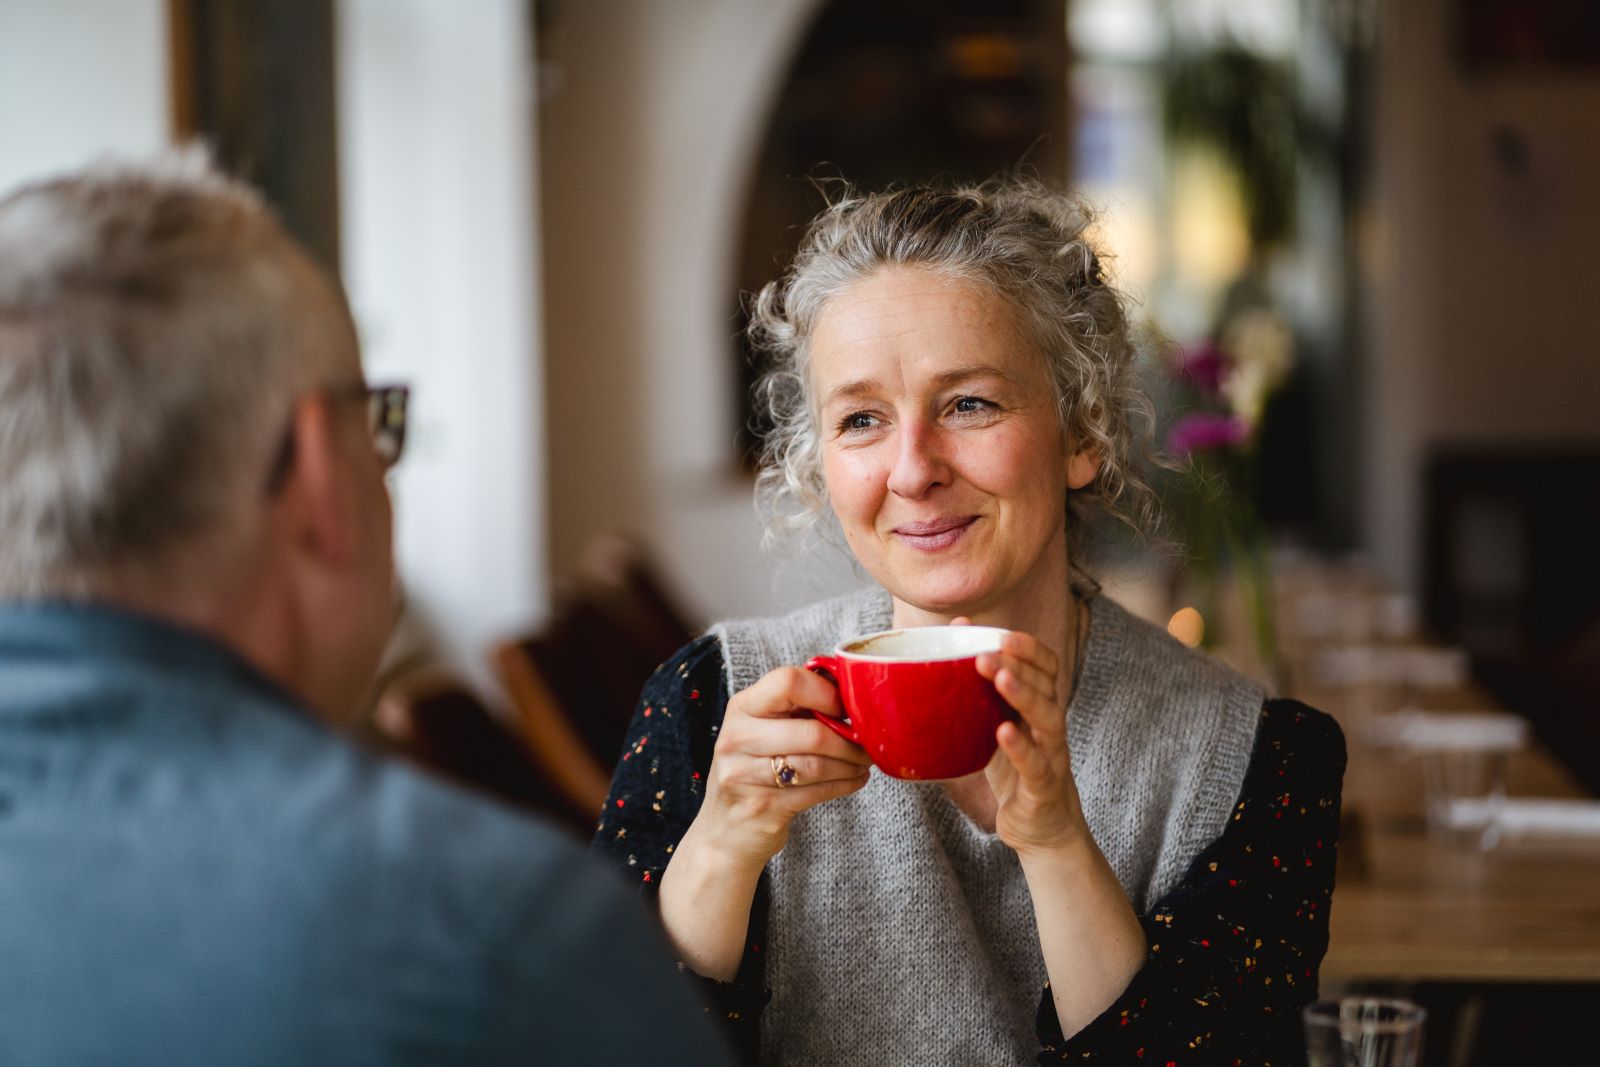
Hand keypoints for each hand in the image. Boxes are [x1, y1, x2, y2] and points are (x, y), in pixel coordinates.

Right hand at [689, 665, 871, 872]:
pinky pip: (816, 792)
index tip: (846, 708)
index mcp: (742, 707)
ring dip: (850, 764)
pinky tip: (854, 780)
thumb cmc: (755, 769)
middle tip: (867, 744)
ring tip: (862, 762)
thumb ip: (797, 706)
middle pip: (812, 732)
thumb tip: (849, 688)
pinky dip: (844, 785)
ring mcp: (744, 775)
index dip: (826, 694)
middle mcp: (737, 738)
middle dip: (849, 740)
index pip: (788, 683)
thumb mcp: (764, 729)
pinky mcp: (761, 807)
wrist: (726, 830)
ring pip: (817, 765)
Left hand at [973, 629, 1088, 858]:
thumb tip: (955, 637)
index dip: (1029, 648)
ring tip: (999, 679)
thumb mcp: (996, 728)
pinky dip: (1021, 748)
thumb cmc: (1016, 770)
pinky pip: (1037, 764)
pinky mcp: (1043, 787)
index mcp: (1040, 707)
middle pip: (1045, 685)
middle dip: (1017, 665)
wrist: (1042, 830)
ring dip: (1023, 695)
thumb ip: (981, 690)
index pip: (1046, 667)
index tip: (1002, 634)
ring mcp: (1051, 755)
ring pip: (1047, 718)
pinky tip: (1003, 733)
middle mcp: (1050, 726)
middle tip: (984, 653)